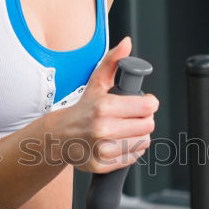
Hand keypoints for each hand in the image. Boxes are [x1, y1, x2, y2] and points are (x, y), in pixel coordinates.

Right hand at [51, 38, 157, 172]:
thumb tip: (126, 43)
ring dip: (139, 135)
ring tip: (126, 129)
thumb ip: (113, 61)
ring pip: (143, 142)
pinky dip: (130, 150)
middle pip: (148, 126)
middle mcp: (103, 129)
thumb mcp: (96, 83)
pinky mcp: (102, 165)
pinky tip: (120, 142)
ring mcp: (103, 150)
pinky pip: (133, 157)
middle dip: (145, 119)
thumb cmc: (83, 108)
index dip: (149, 103)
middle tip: (134, 117)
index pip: (147, 107)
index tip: (144, 102)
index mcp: (104, 107)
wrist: (59, 136)